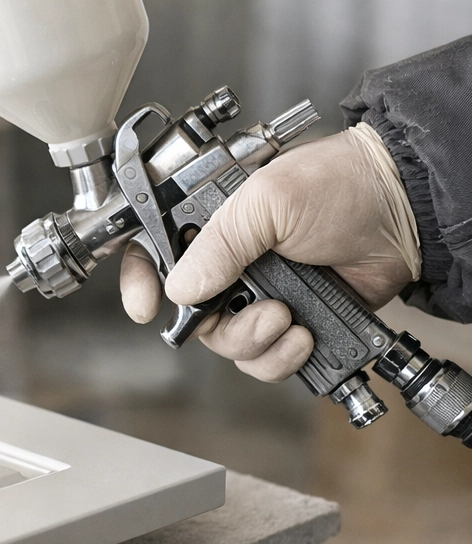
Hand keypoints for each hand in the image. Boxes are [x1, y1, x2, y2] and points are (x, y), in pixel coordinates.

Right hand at [120, 123, 420, 381]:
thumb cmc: (338, 184)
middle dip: (219, 325)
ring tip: (289, 318)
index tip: (147, 307)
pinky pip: (264, 359)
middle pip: (191, 315)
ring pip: (227, 344)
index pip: (152, 255)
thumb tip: (182, 288)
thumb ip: (219, 243)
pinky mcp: (290, 322)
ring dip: (256, 342)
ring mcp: (259, 294)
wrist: (403, 213)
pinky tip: (304, 334)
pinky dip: (281, 357)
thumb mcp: (267, 201)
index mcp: (209, 224)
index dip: (140, 283)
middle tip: (258, 309)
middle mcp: (228, 262)